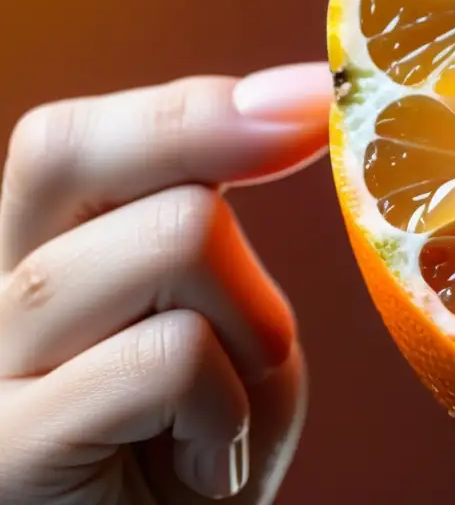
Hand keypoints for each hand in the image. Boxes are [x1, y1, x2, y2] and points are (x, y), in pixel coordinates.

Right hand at [0, 62, 331, 503]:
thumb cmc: (212, 443)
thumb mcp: (232, 319)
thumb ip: (222, 224)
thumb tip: (293, 94)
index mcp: (41, 260)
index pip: (73, 138)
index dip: (197, 104)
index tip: (320, 97)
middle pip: (70, 149)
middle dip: (213, 144)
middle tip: (301, 166)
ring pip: (168, 240)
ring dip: (249, 323)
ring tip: (230, 405)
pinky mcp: (5, 452)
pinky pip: (165, 358)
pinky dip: (225, 407)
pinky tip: (207, 461)